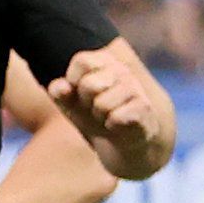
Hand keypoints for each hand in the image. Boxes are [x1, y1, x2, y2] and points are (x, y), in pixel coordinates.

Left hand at [49, 38, 167, 161]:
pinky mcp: (144, 107)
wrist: (121, 141)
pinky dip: (112, 127)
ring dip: (100, 117)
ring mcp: (135, 87)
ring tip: (107, 117)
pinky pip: (116, 118)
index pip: (82, 61)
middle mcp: (121, 69)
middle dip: (86, 103)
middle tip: (95, 108)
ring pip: (101, 105)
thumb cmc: (92, 115)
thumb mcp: (70, 103)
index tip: (80, 94)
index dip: (74, 82)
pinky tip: (119, 125)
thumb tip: (61, 89)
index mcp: (102, 61)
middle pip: (89, 85)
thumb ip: (59, 93)